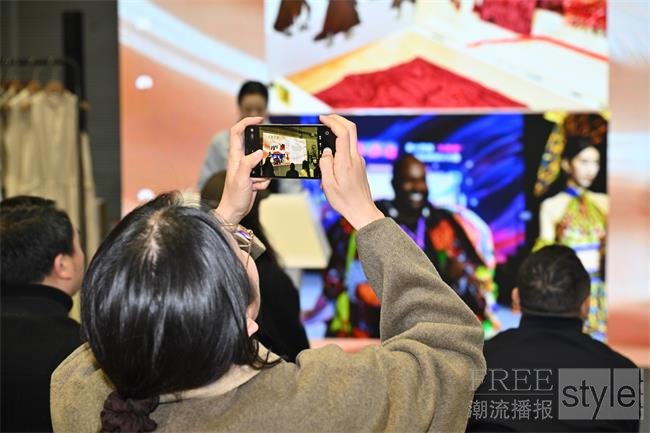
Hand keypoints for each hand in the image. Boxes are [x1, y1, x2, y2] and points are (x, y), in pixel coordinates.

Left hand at [216, 117, 270, 224]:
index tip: (259, 120)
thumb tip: (259, 152)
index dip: (247, 122)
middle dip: (263, 152)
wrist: (234, 211)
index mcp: (234, 156)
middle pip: (254, 145)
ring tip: (255, 182)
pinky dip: (264, 181)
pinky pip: (265, 174)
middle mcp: (241, 160)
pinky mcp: (253, 177)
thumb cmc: (234, 196)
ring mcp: (248, 168)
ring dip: (264, 172)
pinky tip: (255, 188)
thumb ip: (248, 163)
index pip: (237, 132)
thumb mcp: (241, 178)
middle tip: (267, 158)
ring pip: (262, 161)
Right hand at [318, 114, 383, 229]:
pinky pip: (349, 150)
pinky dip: (340, 146)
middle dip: (338, 119)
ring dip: (338, 132)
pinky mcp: (359, 165)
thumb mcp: (328, 184)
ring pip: (350, 139)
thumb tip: (326, 152)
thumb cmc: (345, 201)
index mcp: (346, 161)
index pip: (343, 133)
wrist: (362, 211)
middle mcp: (355, 158)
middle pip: (351, 129)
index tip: (322, 119)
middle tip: (325, 118)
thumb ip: (325, 164)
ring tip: (325, 137)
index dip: (332, 121)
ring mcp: (359, 160)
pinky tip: (331, 157)